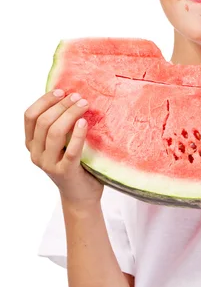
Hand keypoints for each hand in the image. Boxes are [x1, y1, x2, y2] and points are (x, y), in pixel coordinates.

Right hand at [24, 89, 103, 207]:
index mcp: (32, 144)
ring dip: (70, 114)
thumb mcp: (61, 143)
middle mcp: (36, 154)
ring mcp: (49, 164)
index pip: (30, 116)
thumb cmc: (75, 164)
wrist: (80, 196)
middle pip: (43, 122)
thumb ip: (60, 125)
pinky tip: (84, 122)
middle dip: (61, 105)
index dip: (44, 100)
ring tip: (84, 105)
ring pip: (54, 133)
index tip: (61, 91)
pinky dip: (78, 134)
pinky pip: (70, 150)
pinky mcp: (65, 172)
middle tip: (78, 97)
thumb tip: (72, 96)